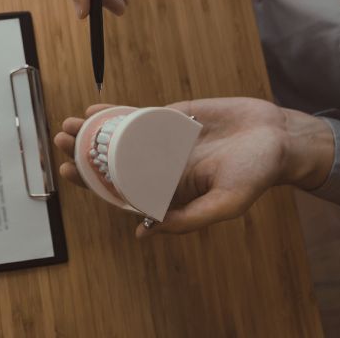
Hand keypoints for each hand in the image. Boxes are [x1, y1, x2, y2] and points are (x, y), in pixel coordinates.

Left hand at [54, 98, 334, 237]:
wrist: (278, 136)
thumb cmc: (256, 173)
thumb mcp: (226, 203)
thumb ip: (190, 218)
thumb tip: (146, 232)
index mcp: (167, 189)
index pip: (119, 189)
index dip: (91, 182)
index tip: (69, 172)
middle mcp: (159, 165)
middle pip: (111, 161)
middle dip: (83, 152)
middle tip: (61, 142)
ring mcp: (162, 139)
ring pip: (118, 135)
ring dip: (92, 131)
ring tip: (68, 124)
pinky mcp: (171, 117)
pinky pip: (136, 114)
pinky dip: (114, 111)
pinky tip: (94, 107)